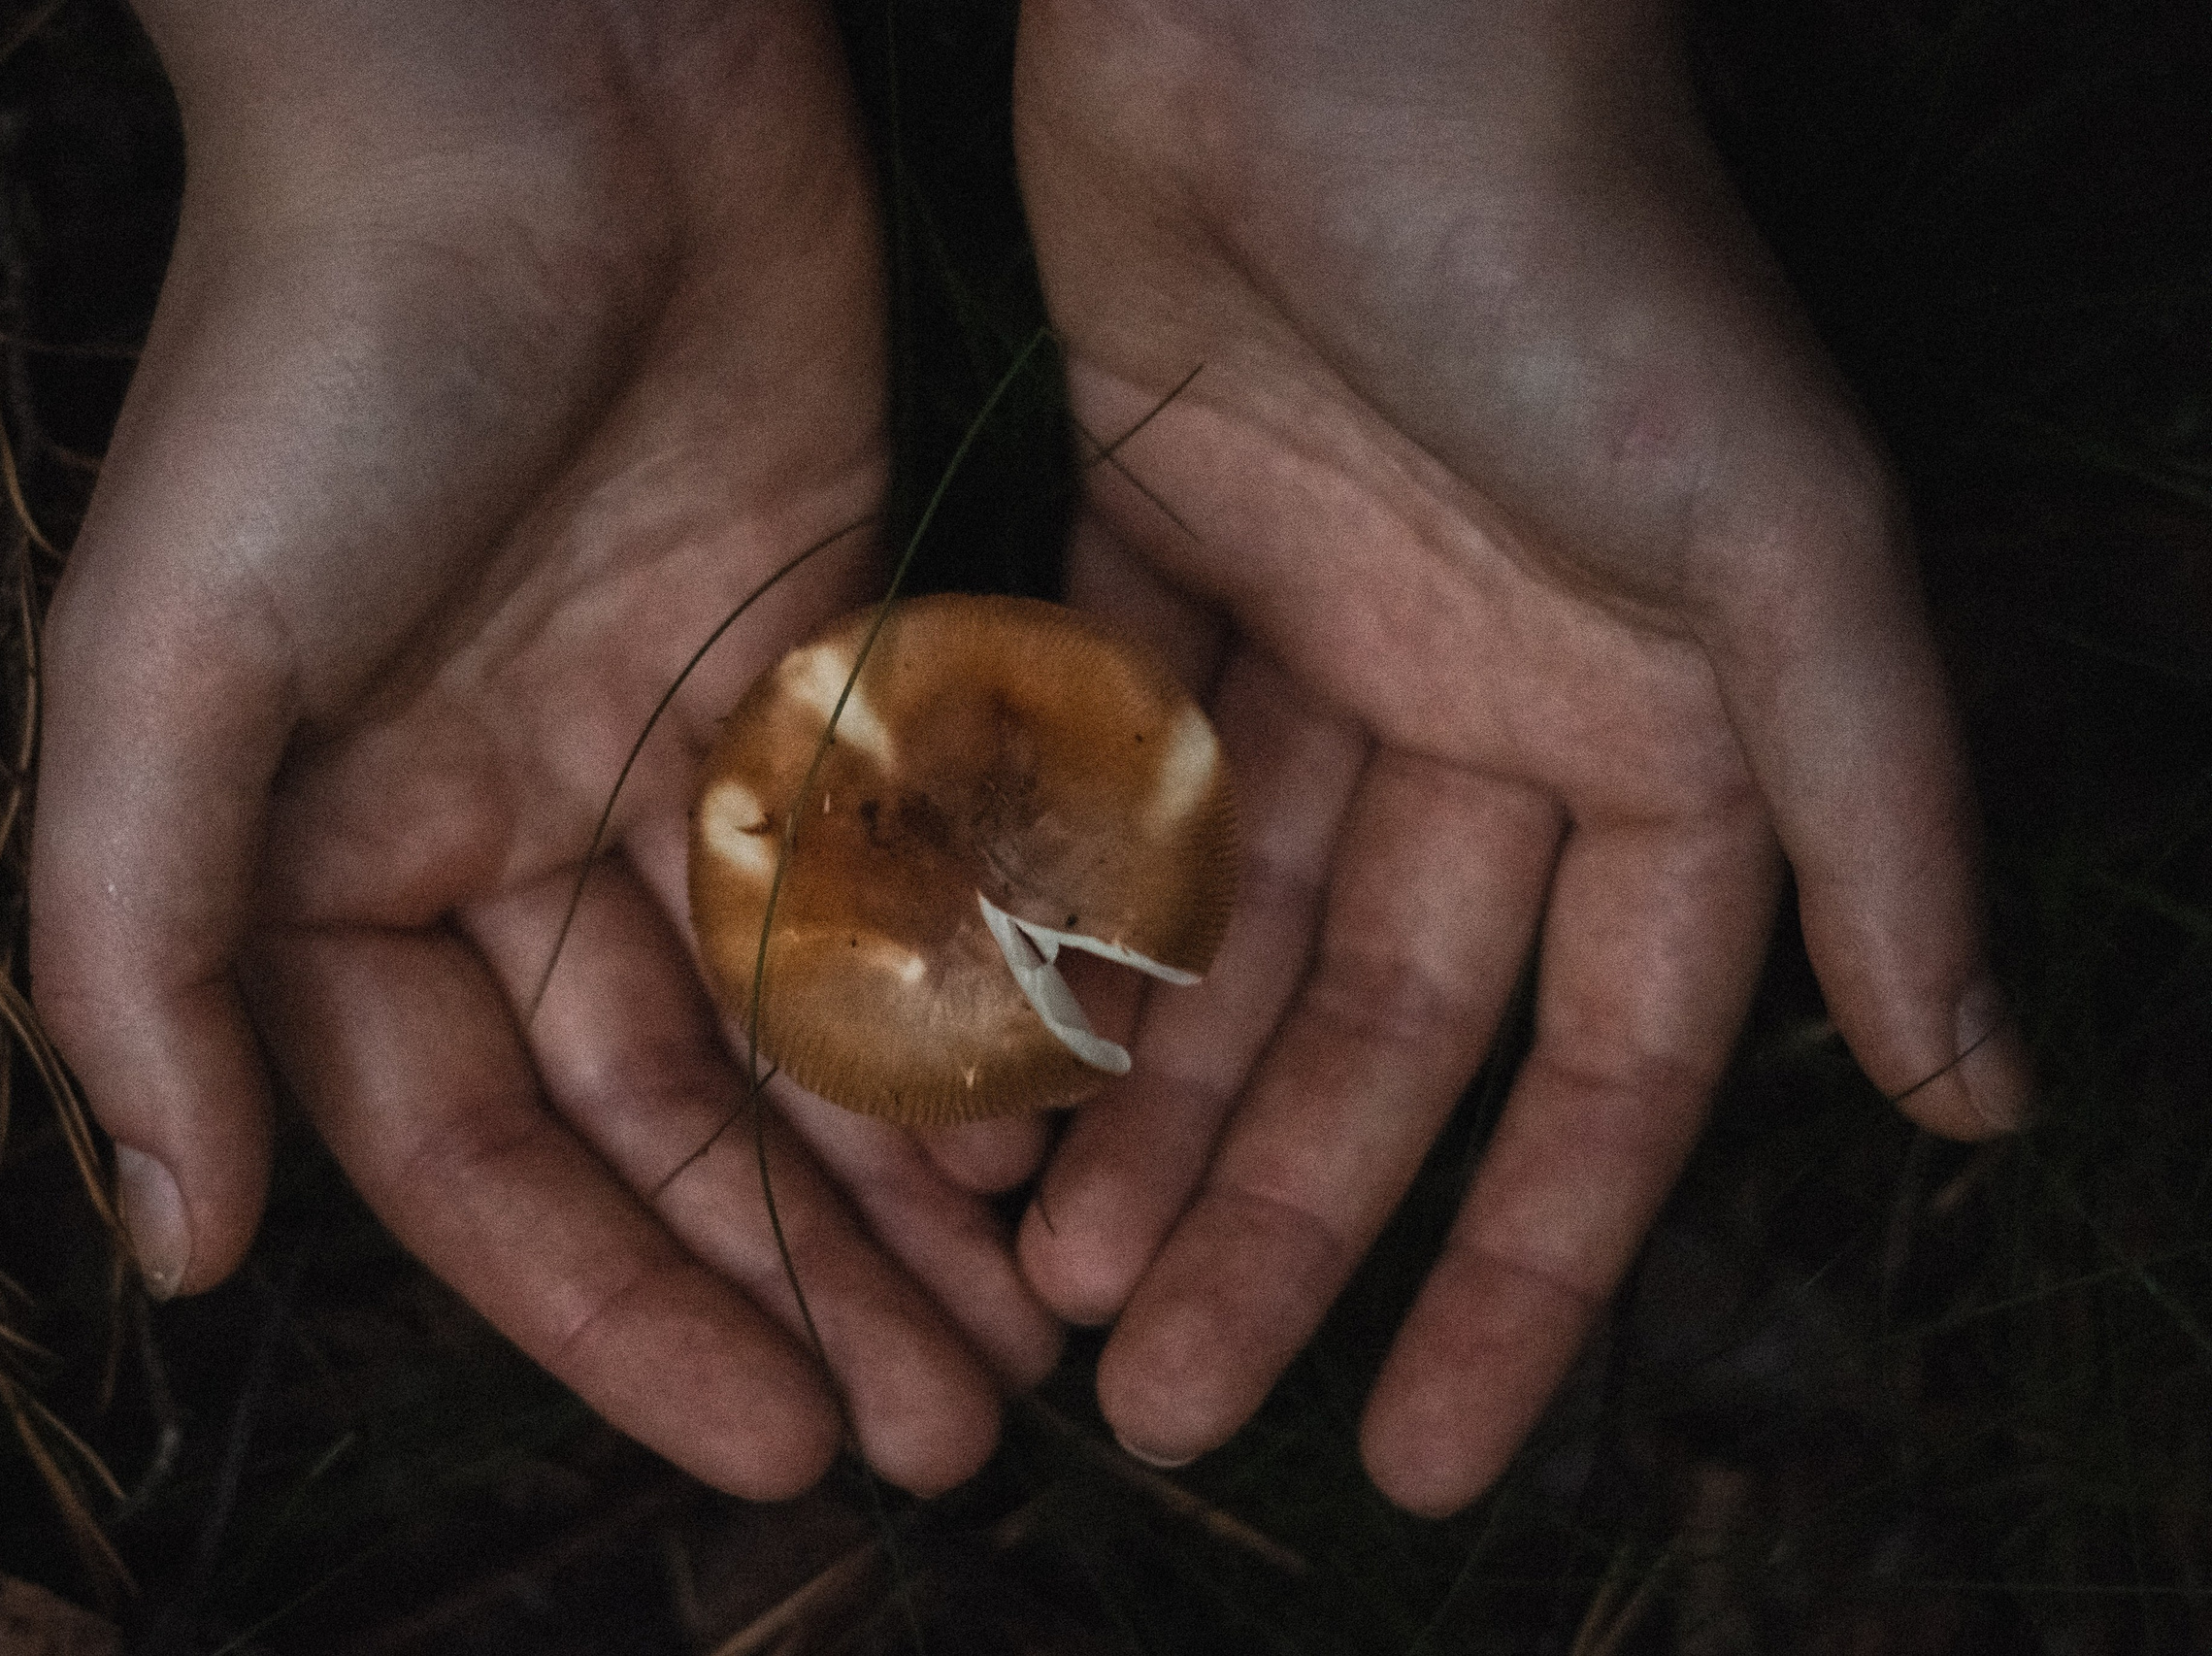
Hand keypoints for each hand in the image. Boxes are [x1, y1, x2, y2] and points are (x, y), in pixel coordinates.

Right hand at [31, 0, 1056, 1501]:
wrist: (537, 79)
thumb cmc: (320, 363)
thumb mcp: (169, 672)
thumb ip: (146, 960)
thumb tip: (181, 1242)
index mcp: (342, 870)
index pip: (493, 1162)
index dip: (628, 1317)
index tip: (781, 1444)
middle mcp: (512, 834)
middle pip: (674, 1122)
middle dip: (798, 1286)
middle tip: (944, 1442)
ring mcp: (676, 748)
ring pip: (808, 1023)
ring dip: (904, 1182)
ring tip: (1026, 1341)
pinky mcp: (824, 655)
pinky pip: (903, 871)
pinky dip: (968, 992)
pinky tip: (1057, 1116)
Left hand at [1013, 0, 2029, 1513]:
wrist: (1325, 2)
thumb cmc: (1580, 253)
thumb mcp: (1778, 541)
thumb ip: (1877, 806)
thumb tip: (1984, 1090)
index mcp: (1657, 742)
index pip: (1595, 1076)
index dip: (1521, 1274)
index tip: (1426, 1458)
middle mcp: (1484, 714)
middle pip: (1373, 1041)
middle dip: (1279, 1225)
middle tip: (1157, 1405)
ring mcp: (1309, 642)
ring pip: (1214, 941)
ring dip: (1140, 1109)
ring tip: (1042, 1282)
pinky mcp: (1142, 555)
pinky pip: (1088, 784)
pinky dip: (1037, 911)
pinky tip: (966, 1059)